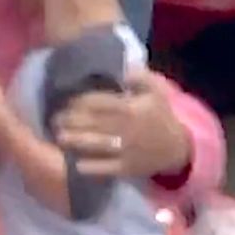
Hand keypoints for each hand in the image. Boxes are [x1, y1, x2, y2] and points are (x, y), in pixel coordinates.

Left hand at [52, 70, 190, 177]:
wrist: (178, 149)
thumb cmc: (161, 117)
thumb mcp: (156, 92)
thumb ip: (140, 76)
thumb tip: (123, 66)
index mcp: (130, 108)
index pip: (98, 102)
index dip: (78, 102)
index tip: (65, 101)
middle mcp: (125, 129)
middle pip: (91, 123)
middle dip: (70, 120)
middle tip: (55, 118)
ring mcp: (125, 150)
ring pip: (94, 144)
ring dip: (74, 140)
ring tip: (59, 136)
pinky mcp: (126, 168)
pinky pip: (105, 168)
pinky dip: (89, 166)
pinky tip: (75, 162)